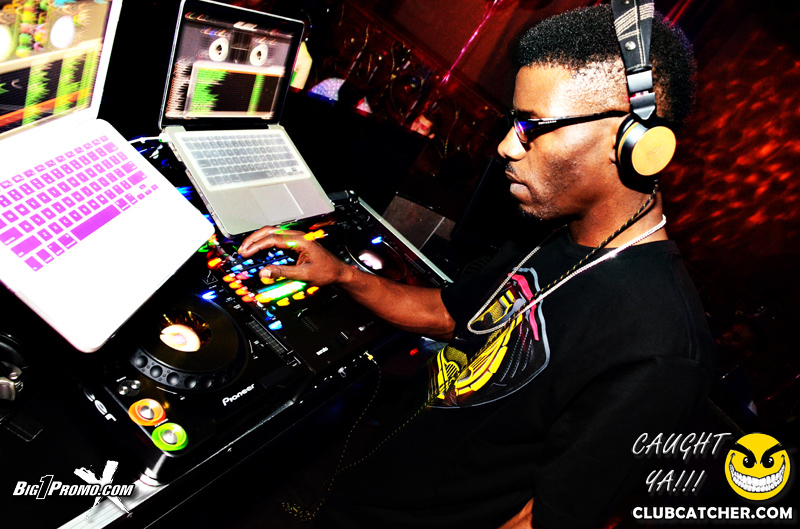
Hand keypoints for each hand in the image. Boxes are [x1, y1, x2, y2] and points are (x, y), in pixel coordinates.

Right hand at [238, 225, 353, 286]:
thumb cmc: (326, 271)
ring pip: (272, 233)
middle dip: (254, 239)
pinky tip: (259, 250)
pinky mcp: (295, 244)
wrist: (338, 272)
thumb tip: (265, 272)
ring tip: (247, 249)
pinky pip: (277, 239)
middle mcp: (298, 236)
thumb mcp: (304, 275)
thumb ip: (283, 273)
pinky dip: (265, 243)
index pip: (273, 239)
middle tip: (242, 249)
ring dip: (258, 240)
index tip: (246, 252)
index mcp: (300, 240)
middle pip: (270, 231)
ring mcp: (296, 239)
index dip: (257, 245)